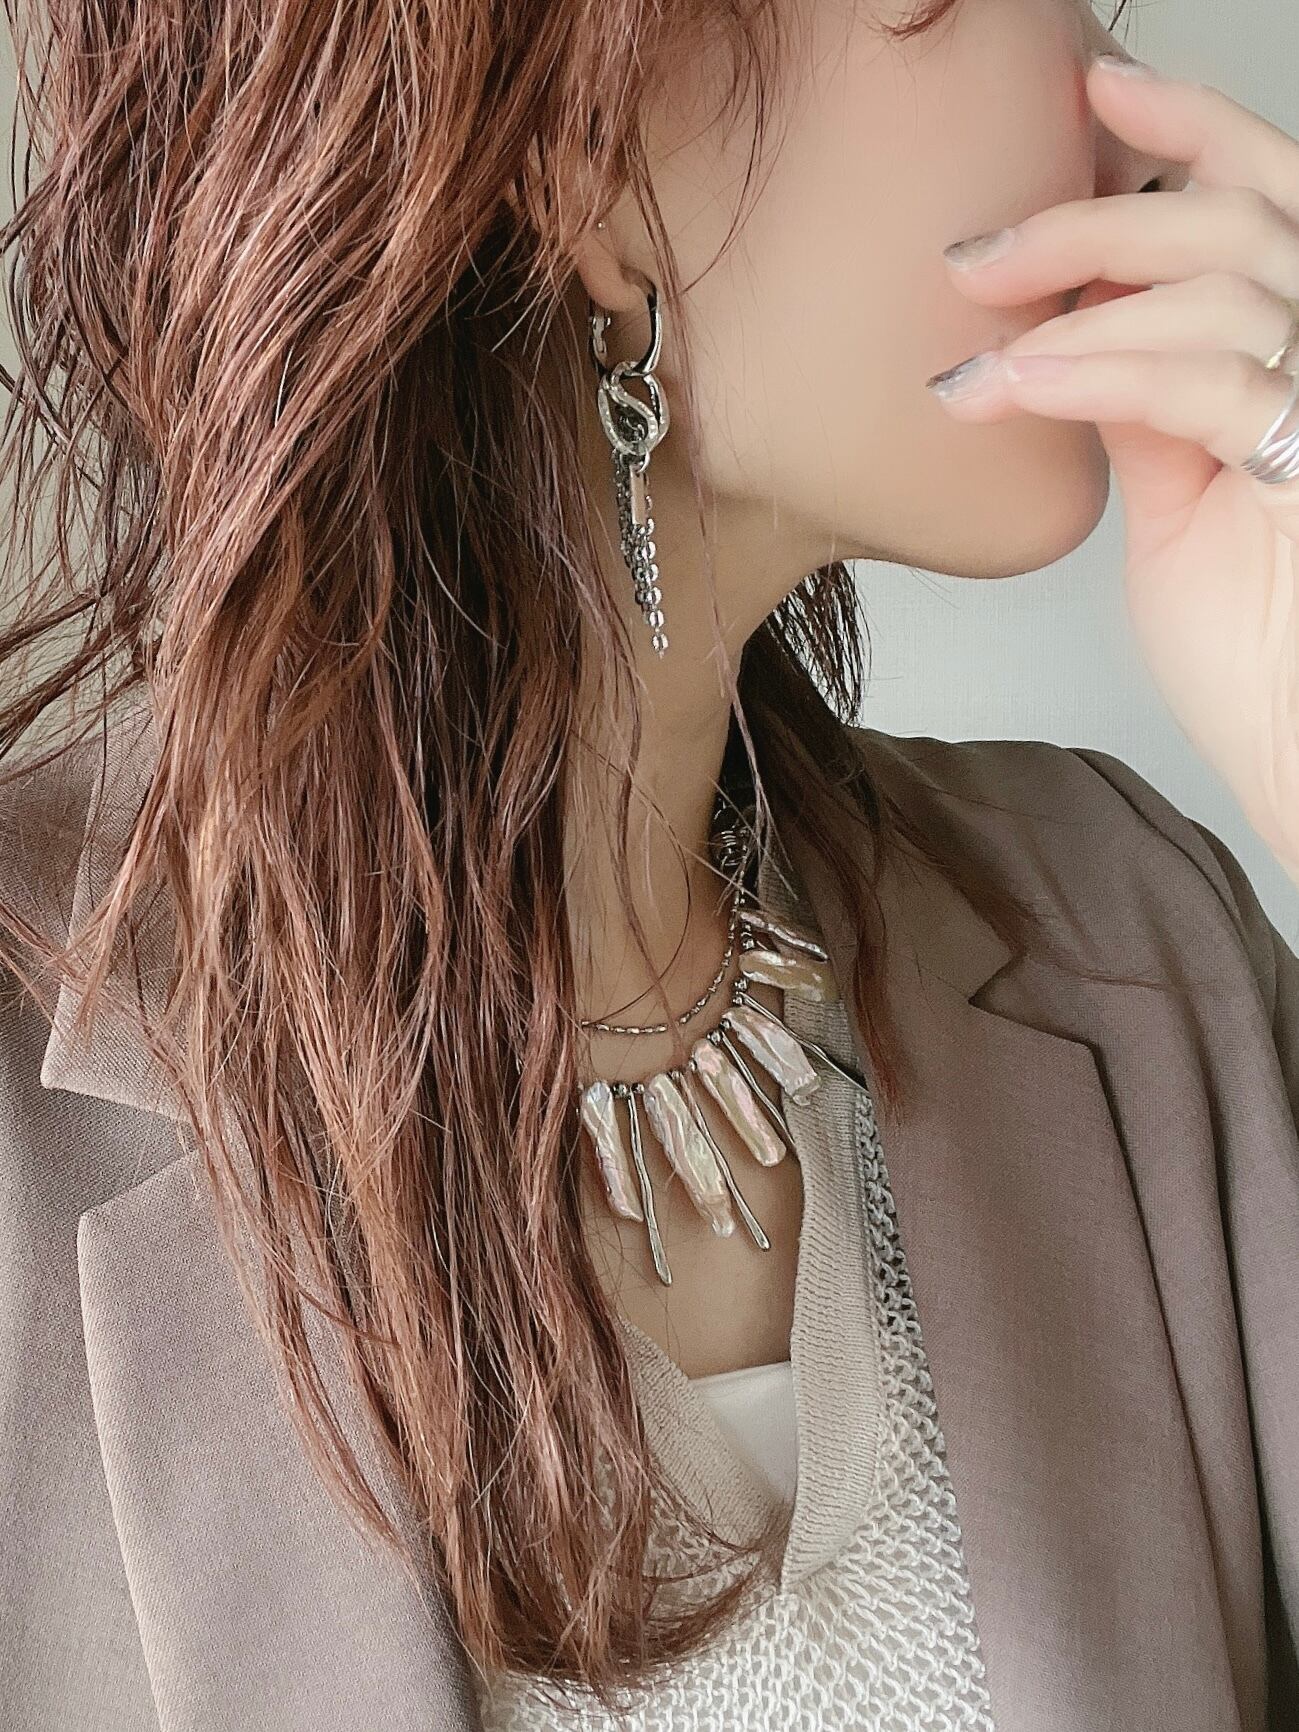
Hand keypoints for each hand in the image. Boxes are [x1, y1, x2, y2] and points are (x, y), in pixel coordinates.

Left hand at [928, 54, 1298, 882]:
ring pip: (1215, 289)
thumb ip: (1147, 409)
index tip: (1092, 94)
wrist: (1294, 748)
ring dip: (1075, 307)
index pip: (1265, 207)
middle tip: (978, 255)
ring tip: (978, 349)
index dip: (1190, 135)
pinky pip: (1196, 385)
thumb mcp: (1180, 505)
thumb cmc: (1252, 647)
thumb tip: (1077, 336)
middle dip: (1093, 215)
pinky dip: (1093, 372)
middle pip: (1237, 221)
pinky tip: (1012, 386)